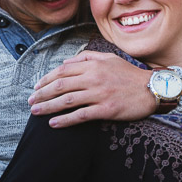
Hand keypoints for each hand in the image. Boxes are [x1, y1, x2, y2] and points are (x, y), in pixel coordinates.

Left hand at [28, 51, 155, 126]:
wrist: (151, 89)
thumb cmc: (130, 74)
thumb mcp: (110, 58)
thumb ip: (87, 57)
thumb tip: (66, 61)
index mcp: (93, 66)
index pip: (63, 71)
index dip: (46, 79)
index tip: (36, 86)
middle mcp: (94, 78)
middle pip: (61, 85)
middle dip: (42, 94)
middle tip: (30, 101)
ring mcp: (99, 94)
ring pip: (67, 100)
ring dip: (48, 106)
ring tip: (35, 111)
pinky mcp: (106, 110)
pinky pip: (80, 115)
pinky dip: (65, 120)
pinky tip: (53, 123)